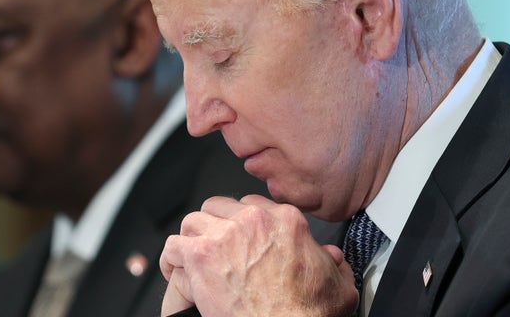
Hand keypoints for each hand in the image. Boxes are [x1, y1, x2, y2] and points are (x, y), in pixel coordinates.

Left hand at [160, 195, 357, 316]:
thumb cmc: (308, 312)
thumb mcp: (336, 283)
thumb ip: (332, 263)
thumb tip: (330, 257)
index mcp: (283, 221)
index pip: (249, 204)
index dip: (240, 222)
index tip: (238, 237)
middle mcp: (253, 221)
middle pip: (218, 207)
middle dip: (214, 226)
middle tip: (214, 246)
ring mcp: (224, 236)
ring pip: (194, 222)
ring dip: (192, 239)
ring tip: (193, 257)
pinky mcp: (202, 256)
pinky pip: (173, 246)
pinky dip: (172, 260)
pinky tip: (178, 270)